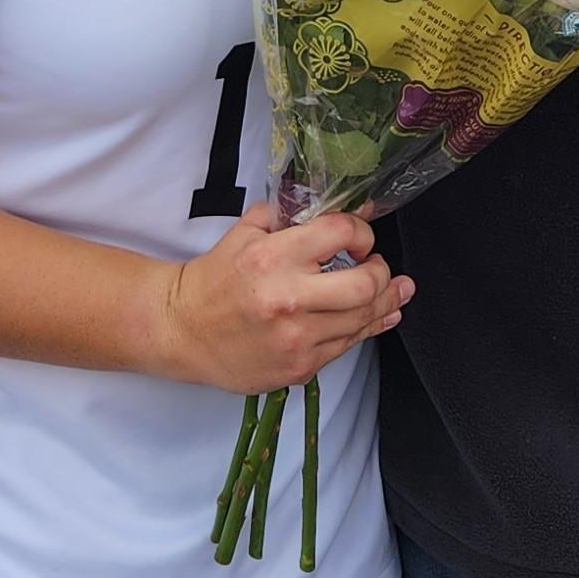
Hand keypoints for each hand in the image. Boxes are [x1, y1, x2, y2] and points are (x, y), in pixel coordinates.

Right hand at [156, 203, 411, 394]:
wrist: (182, 330)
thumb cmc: (215, 277)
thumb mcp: (247, 232)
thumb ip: (293, 215)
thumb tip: (349, 209)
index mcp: (273, 257)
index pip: (341, 234)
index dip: (362, 232)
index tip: (360, 238)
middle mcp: (288, 299)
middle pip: (365, 286)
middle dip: (382, 273)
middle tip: (377, 266)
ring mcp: (295, 339)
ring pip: (363, 320)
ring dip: (385, 302)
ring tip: (396, 290)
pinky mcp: (298, 368)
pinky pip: (346, 346)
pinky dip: (364, 328)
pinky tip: (377, 317)